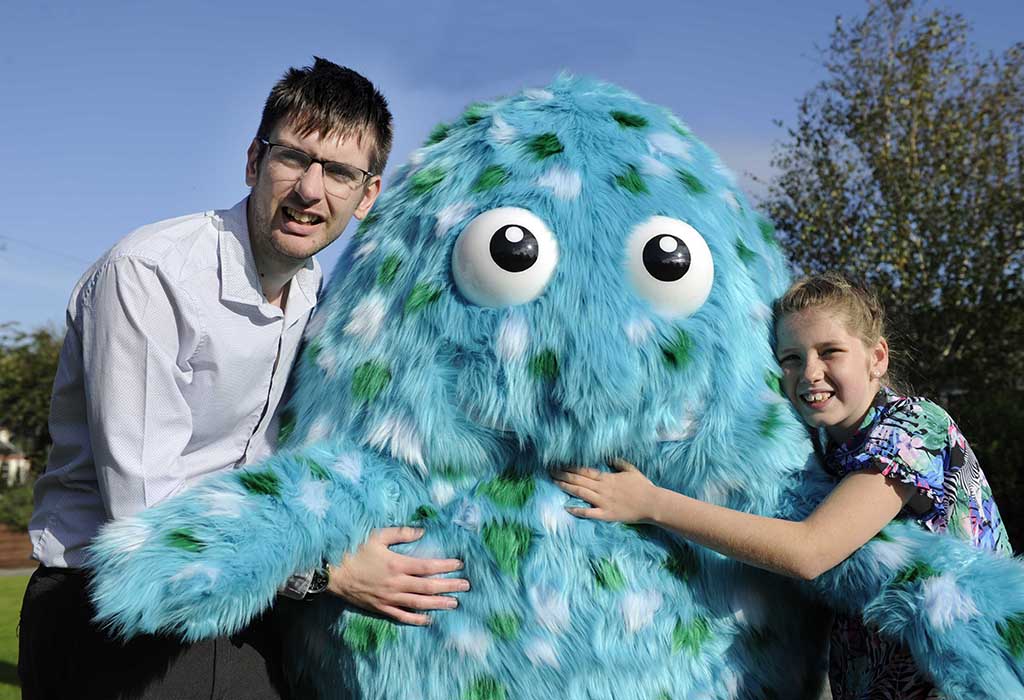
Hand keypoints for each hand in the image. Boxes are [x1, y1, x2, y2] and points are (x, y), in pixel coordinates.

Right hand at [327, 526, 469, 625]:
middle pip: (428, 586)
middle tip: (466, 586)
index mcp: (397, 564)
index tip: (459, 565)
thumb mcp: (377, 536)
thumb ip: (401, 533)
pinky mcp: (380, 608)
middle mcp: (396, 583)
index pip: (427, 566)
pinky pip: (401, 616)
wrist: (330, 572)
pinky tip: (428, 619)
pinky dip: (416, 619)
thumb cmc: (353, 550)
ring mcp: (388, 598)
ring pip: (419, 603)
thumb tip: (422, 531)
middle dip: (449, 586)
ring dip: (438, 603)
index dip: (445, 566)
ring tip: (454, 603)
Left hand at [553, 458, 657, 523]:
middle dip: (563, 475)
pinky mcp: (606, 514)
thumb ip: (618, 463)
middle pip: (579, 480)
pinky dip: (577, 510)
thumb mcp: (631, 470)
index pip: (585, 471)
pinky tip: (566, 507)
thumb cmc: (643, 486)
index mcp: (607, 478)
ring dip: (566, 487)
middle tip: (550, 470)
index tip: (559, 463)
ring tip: (554, 482)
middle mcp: (602, 488)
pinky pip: (588, 512)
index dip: (571, 467)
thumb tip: (608, 457)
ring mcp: (603, 502)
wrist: (652, 503)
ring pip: (580, 493)